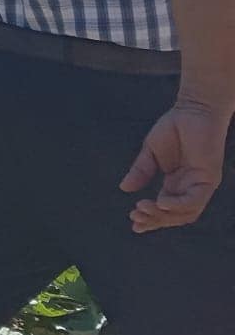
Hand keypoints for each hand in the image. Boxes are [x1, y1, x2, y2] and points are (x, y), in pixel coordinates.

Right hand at [120, 103, 230, 231]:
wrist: (193, 109)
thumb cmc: (174, 127)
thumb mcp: (150, 152)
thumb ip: (141, 171)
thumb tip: (124, 188)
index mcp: (176, 184)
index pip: (166, 210)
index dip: (151, 220)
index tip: (133, 225)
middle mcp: (190, 188)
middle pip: (176, 216)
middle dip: (155, 220)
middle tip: (134, 218)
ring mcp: (201, 185)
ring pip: (186, 213)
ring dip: (164, 216)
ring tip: (142, 209)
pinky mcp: (209, 178)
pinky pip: (194, 199)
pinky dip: (178, 204)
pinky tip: (160, 202)